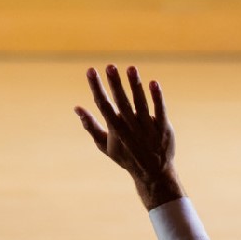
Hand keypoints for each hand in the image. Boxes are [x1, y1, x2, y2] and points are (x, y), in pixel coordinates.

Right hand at [75, 64, 183, 210]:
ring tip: (131, 68)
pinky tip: (153, 83)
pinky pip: (160, 110)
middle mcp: (130, 127)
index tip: (90, 71)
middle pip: (121, 101)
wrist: (153, 173)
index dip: (96, 87)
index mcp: (115, 129)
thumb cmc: (126, 157)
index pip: (103, 104)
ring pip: (140, 103)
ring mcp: (147, 127)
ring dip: (135, 86)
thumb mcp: (104, 145)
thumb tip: (77, 108)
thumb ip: (90, 125)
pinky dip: (157, 97)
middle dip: (115, 84)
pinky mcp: (163, 128)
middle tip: (110, 66)